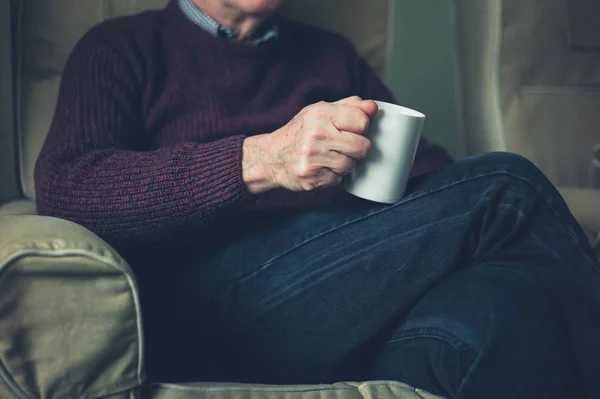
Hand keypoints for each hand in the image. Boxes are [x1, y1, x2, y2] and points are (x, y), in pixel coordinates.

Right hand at [243, 96, 377, 192]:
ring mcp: (314, 158)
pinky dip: (333, 176)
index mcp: (321, 113)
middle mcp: (317, 134)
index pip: (362, 121)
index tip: (351, 129)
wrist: (271, 157)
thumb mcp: (319, 112)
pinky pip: (338, 180)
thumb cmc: (300, 133)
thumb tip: (373, 107)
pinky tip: (321, 168)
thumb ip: (348, 107)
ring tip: (329, 157)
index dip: (361, 127)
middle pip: (362, 146)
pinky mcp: (312, 178)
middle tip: (344, 146)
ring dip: (345, 163)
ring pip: (351, 165)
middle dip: (357, 148)